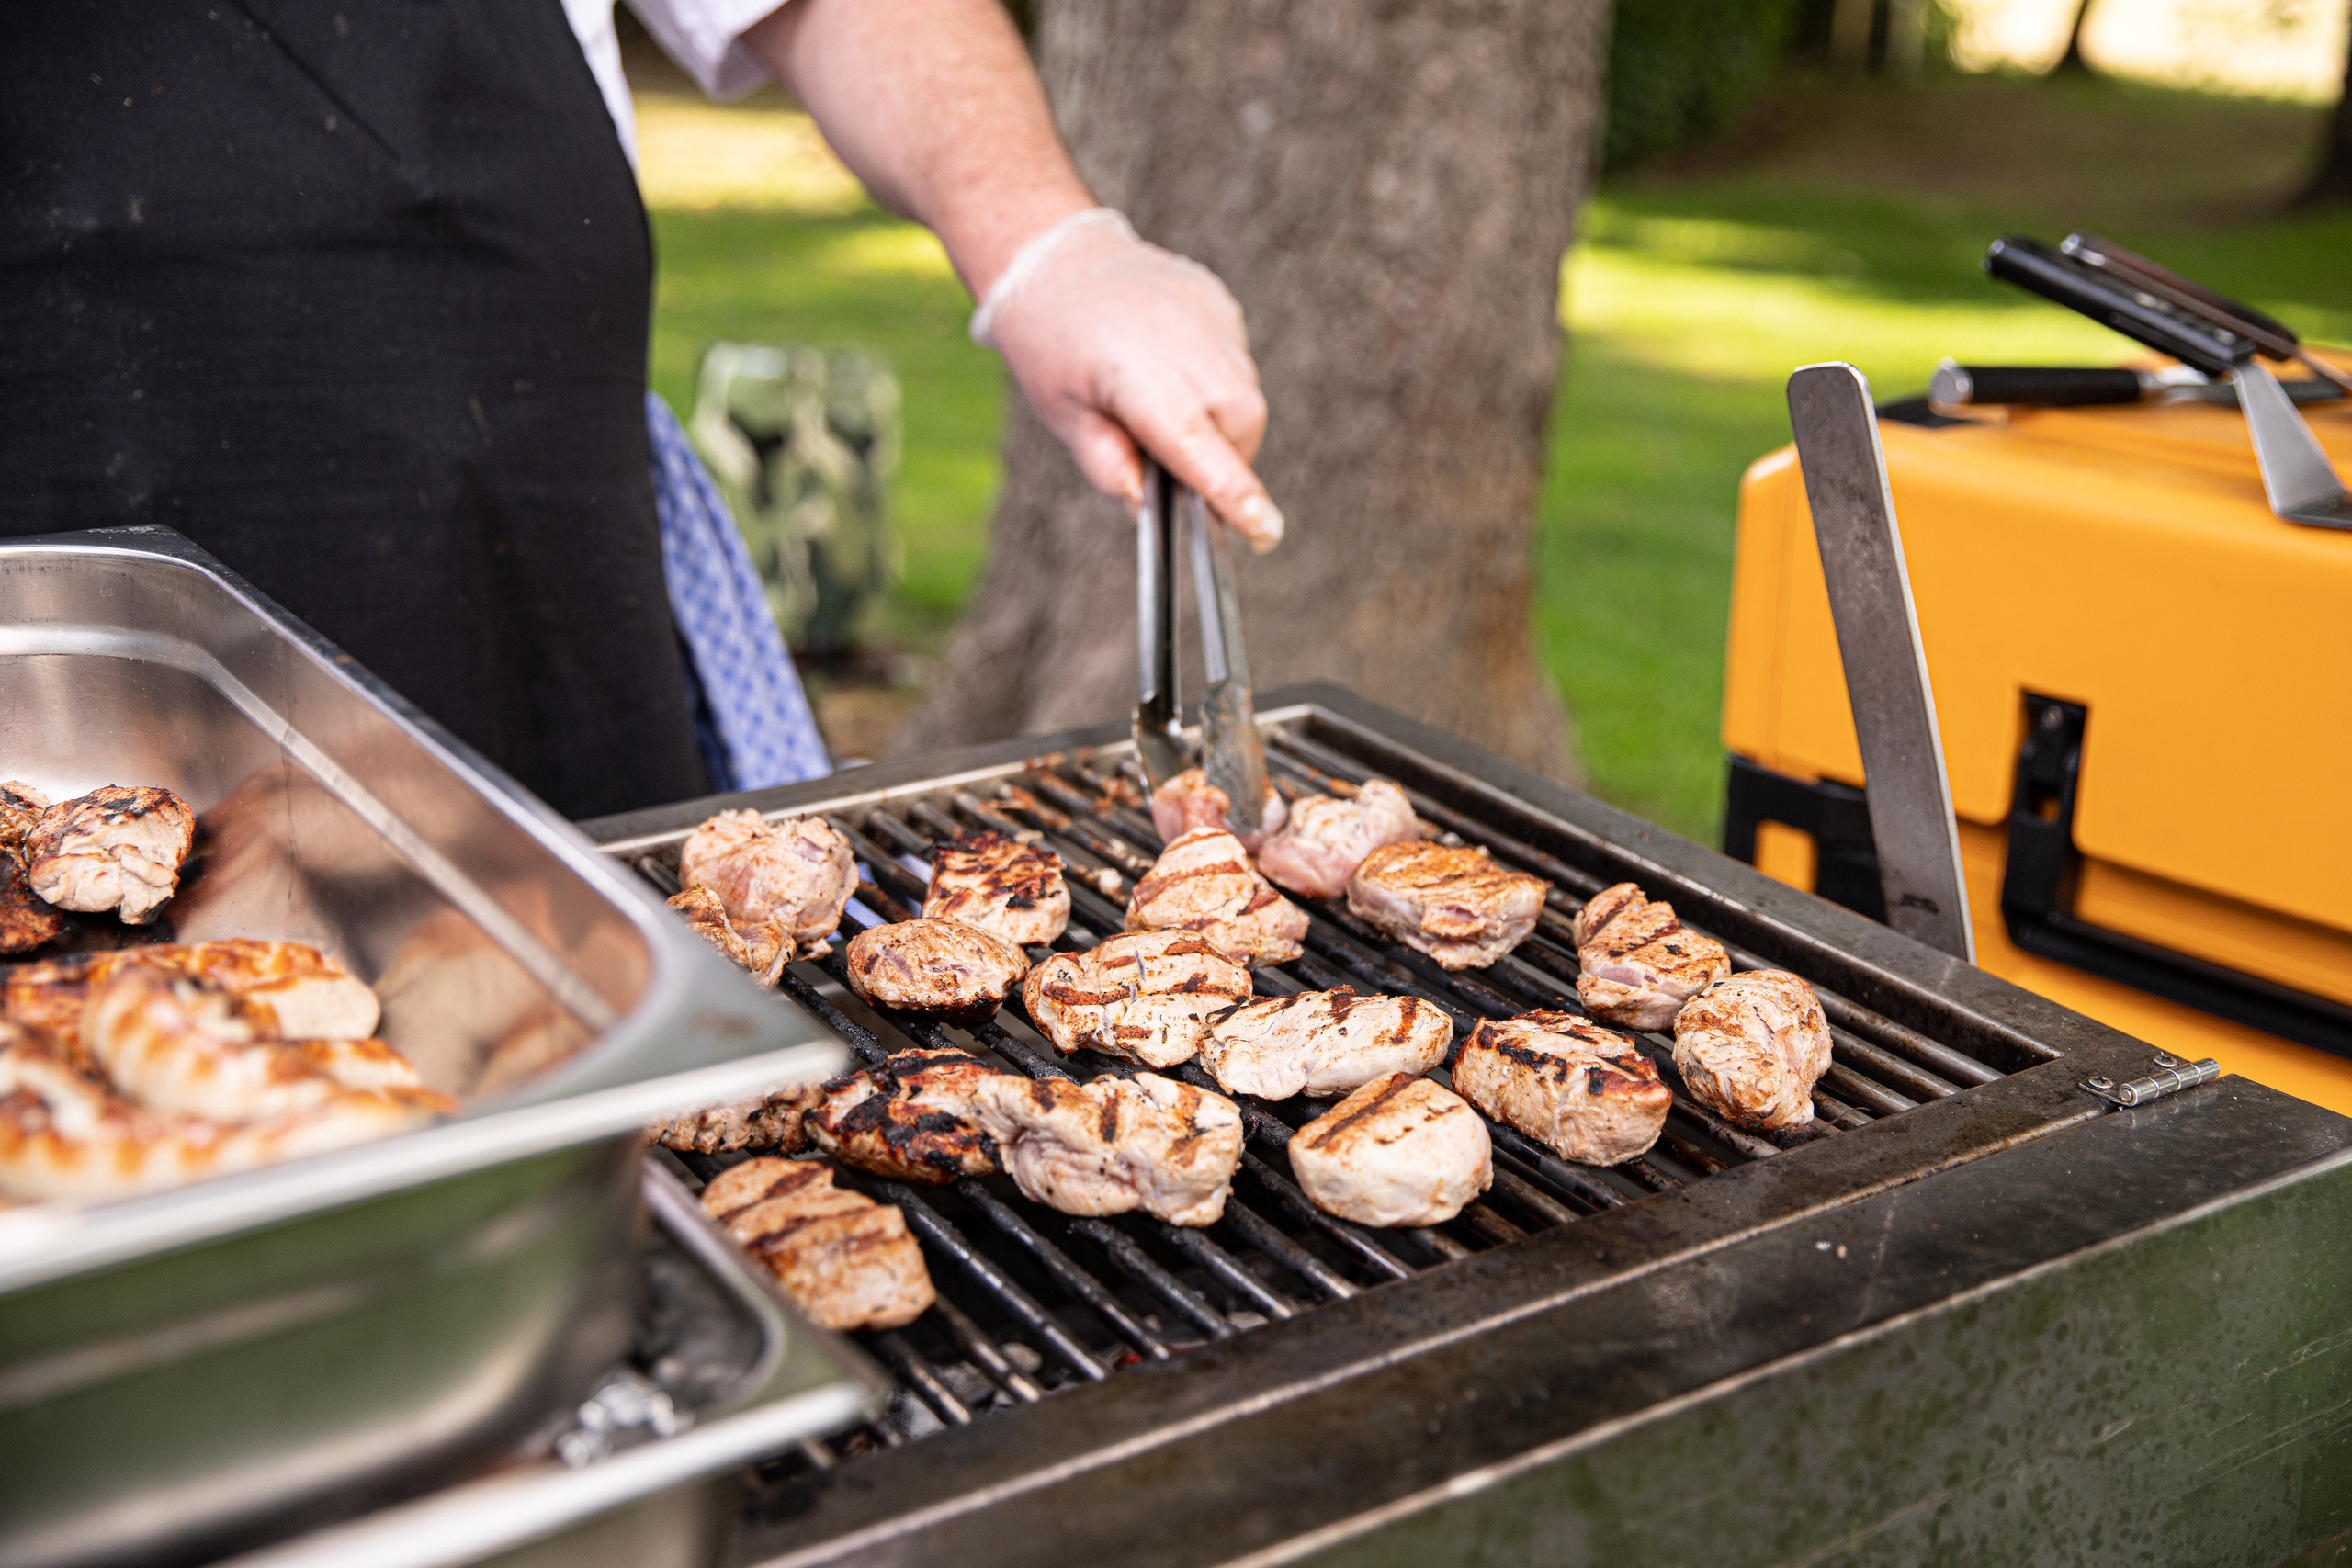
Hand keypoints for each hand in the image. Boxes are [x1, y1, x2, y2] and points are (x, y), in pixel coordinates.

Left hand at [978, 214, 1282, 551]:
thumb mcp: (1064, 417)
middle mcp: (1181, 339)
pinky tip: (1170, 367)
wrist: (1055, 258)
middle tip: (1179, 463)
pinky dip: (1215, 383)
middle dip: (1225, 458)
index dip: (1232, 491)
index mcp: (1133, 373)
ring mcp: (1208, 314)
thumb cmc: (1052, 344)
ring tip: (1162, 402)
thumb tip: (1151, 511)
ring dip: (1218, 421)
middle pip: (1241, 421)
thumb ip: (1108, 468)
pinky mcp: (1220, 302)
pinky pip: (1236, 362)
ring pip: (1245, 394)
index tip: (1264, 531)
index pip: (1195, 444)